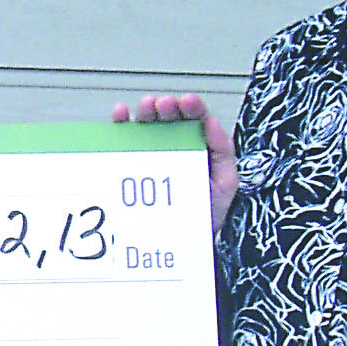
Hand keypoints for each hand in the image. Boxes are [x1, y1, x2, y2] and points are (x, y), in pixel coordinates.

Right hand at [111, 93, 236, 226]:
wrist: (182, 243)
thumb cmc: (206, 214)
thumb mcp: (225, 184)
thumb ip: (223, 154)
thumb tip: (213, 124)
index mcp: (199, 146)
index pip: (196, 120)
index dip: (193, 107)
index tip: (188, 102)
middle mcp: (174, 146)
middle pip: (169, 119)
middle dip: (167, 107)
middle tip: (164, 105)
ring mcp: (152, 155)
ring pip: (147, 126)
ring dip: (145, 112)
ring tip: (146, 108)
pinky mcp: (132, 165)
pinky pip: (124, 143)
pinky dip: (121, 126)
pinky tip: (121, 117)